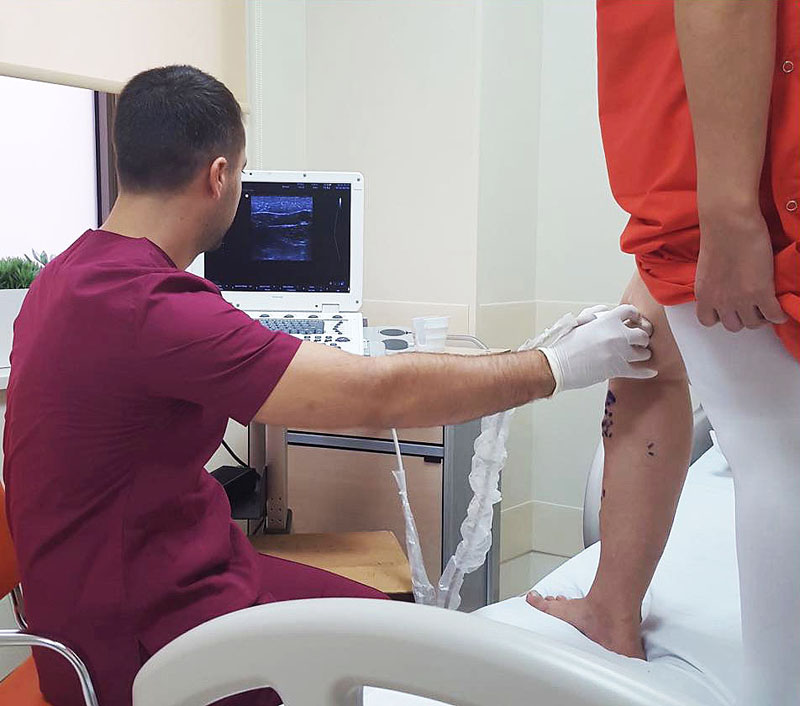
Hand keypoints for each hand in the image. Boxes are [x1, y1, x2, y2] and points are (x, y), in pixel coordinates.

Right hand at [538, 305, 655, 393]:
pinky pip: (639, 371)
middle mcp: (617, 334)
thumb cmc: (564, 345)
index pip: (631, 311)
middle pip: (643, 334)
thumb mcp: (578, 322)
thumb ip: (594, 314)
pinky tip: (650, 371)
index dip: (635, 316)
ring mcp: (620, 352)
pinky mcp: (618, 369)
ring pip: (644, 353)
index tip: (636, 321)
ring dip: (641, 354)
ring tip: (637, 355)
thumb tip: (604, 312)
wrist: (558, 365)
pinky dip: (646, 372)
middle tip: (638, 341)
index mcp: (607, 320)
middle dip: (641, 338)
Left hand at [695, 208, 786, 331]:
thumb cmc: (718, 237)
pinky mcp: (760, 293)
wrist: (729, 224)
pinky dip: (778, 315)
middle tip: (751, 307)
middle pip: (733, 325)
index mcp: (704, 294)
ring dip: (761, 318)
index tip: (728, 309)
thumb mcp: (708, 268)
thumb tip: (724, 288)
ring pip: (753, 323)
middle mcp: (719, 301)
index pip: (707, 321)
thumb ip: (714, 284)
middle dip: (742, 318)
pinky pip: (773, 315)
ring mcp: (740, 299)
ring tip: (766, 307)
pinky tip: (780, 309)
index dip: (719, 316)